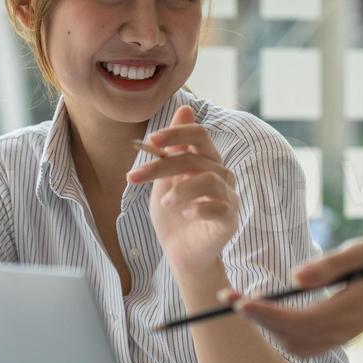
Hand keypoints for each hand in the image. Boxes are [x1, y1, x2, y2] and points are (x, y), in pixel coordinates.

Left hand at [127, 106, 240, 274]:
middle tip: (133, 177)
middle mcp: (221, 174)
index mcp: (205, 161)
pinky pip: (218, 206)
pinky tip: (185, 214)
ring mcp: (228, 197)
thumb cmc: (173, 216)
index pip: (198, 134)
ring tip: (164, 203)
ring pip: (208, 179)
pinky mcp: (230, 219)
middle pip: (195, 157)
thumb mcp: (165, 180)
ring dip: (180, 190)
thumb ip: (171, 149)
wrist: (181, 254)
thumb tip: (185, 107)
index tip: (151, 141)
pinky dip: (198, 208)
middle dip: (160, 166)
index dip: (176, 132)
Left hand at [221, 238, 362, 357]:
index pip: (299, 320)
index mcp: (348, 309)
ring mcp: (339, 339)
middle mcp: (342, 331)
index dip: (266, 314)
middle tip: (227, 297)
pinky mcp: (335, 340)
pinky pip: (300, 345)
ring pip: (292, 344)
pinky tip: (267, 310)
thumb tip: (293, 278)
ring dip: (265, 326)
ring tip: (243, 300)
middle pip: (290, 335)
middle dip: (256, 318)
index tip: (239, 301)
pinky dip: (278, 331)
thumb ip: (330, 265)